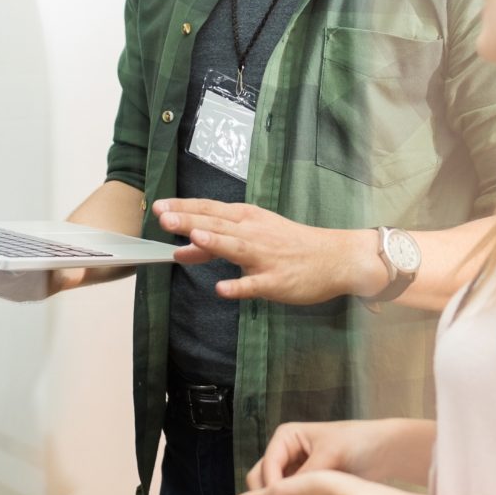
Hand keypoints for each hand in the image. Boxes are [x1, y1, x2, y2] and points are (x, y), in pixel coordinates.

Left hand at [153, 198, 382, 303]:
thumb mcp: (252, 236)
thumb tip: (180, 248)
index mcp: (247, 219)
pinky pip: (254, 284)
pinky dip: (238, 286)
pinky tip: (222, 289)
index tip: (159, 205)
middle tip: (164, 216)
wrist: (335, 257)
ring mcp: (265, 257)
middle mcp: (253, 234)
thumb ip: (214, 244)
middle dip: (190, 219)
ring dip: (214, 242)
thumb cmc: (290, 245)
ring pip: (236, 247)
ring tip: (192, 237)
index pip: (210, 209)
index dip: (184, 207)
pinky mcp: (276, 281)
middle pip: (218, 224)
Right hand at [246, 419, 380, 492]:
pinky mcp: (305, 486)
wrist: (386, 451)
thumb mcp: (331, 456)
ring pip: (273, 494)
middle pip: (261, 480)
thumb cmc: (359, 443)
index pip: (267, 467)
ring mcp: (294, 471)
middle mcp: (285, 453)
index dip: (271, 490)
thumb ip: (306, 477)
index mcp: (286, 437)